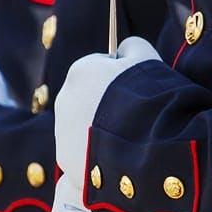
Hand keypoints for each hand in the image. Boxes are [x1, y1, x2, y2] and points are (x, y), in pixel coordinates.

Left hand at [54, 36, 159, 185]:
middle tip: (132, 119)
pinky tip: (112, 163)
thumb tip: (126, 49)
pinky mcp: (66, 161)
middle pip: (86, 102)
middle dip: (104, 108)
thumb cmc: (149, 96)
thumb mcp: (147, 59)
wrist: (148, 145)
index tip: (135, 91)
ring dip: (98, 135)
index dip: (119, 79)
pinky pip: (78, 158)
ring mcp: (62, 135)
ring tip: (126, 144)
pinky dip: (91, 161)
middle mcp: (64, 102)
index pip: (97, 69)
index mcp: (80, 72)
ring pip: (81, 131)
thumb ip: (133, 47)